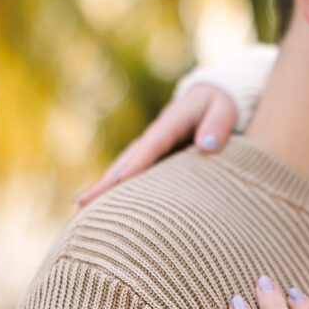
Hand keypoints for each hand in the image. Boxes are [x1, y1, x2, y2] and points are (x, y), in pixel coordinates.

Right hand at [75, 83, 238, 207]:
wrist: (209, 98)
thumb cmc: (220, 104)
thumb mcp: (225, 108)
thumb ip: (218, 125)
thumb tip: (207, 146)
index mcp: (170, 123)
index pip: (152, 146)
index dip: (137, 164)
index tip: (120, 182)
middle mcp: (154, 136)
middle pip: (127, 160)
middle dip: (106, 182)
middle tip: (82, 204)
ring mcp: (152, 148)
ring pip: (124, 168)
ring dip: (105, 188)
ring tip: (83, 209)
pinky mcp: (154, 158)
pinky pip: (133, 173)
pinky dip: (118, 188)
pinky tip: (106, 207)